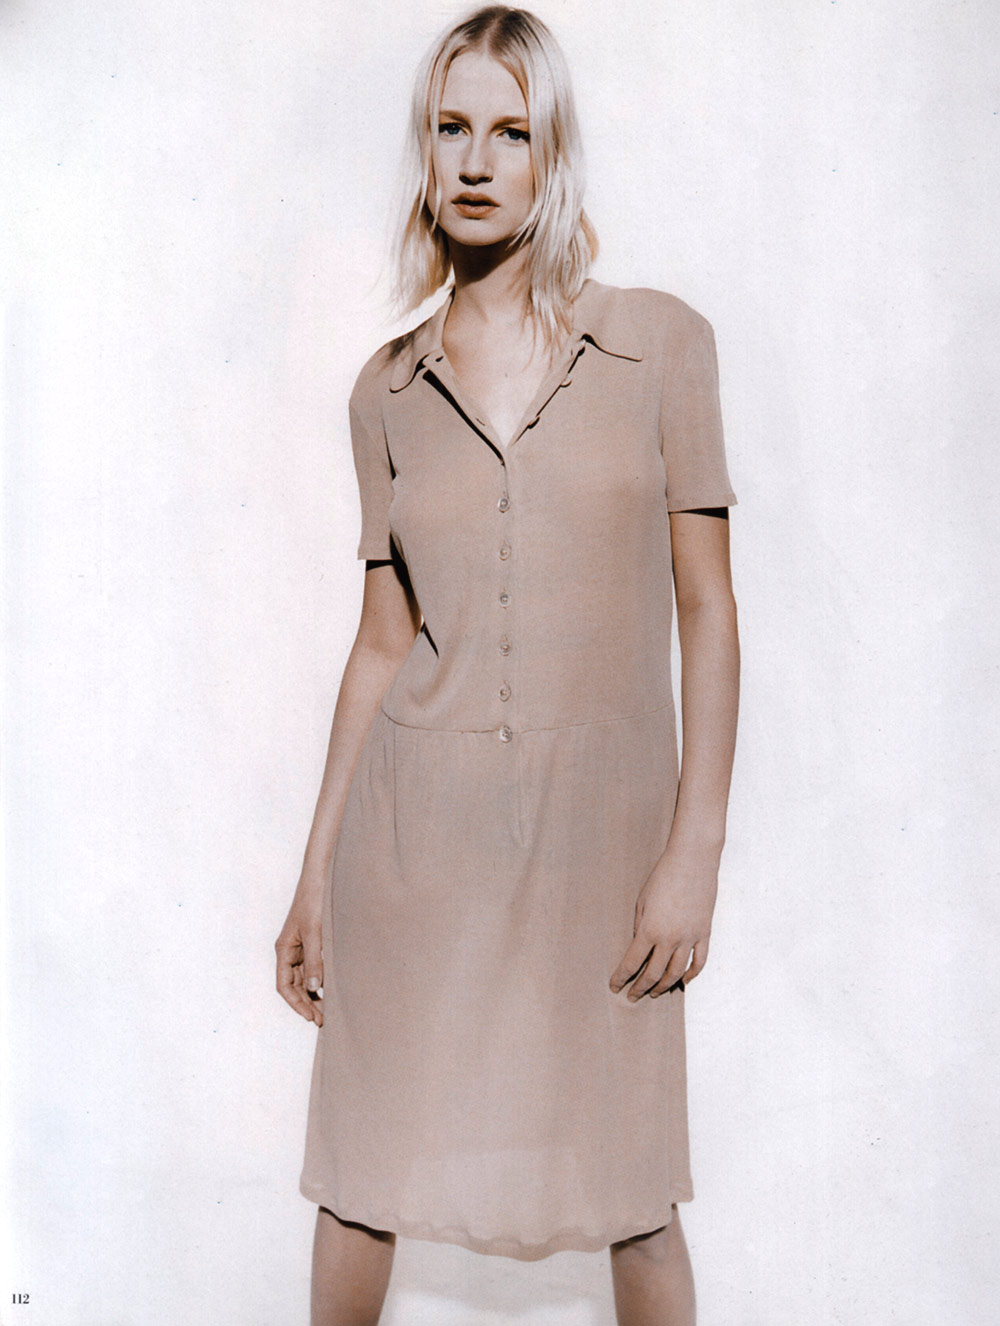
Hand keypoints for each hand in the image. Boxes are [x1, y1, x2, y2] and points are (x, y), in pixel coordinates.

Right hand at [275, 894, 324, 1025]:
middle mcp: (290, 951)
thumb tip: (315, 989)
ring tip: (327, 1011)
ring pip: (304, 979)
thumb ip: (314, 960)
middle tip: (322, 1020)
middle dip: (306, 1004)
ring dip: (313, 995)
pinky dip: (320, 981)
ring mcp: (301, 947)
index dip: (296, 1004)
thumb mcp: (315, 932)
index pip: (284, 986)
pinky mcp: (313, 943)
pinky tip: (331, 990)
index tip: (310, 1017)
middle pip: (294, 986)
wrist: (321, 877)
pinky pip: (314, 967)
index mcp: (284, 949)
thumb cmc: (314, 900)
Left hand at [609, 846, 717, 1001]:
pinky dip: (691, 975)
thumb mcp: (642, 900)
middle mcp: (670, 939)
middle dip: (640, 988)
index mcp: (650, 929)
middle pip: (653, 974)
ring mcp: (690, 938)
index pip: (632, 962)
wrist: (692, 861)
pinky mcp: (704, 933)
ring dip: (664, 987)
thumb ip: (640, 926)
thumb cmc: (663, 876)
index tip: (614, 987)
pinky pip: (699, 962)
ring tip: (654, 993)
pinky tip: (683, 982)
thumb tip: (639, 946)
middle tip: (632, 996)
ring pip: (676, 973)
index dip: (621, 977)